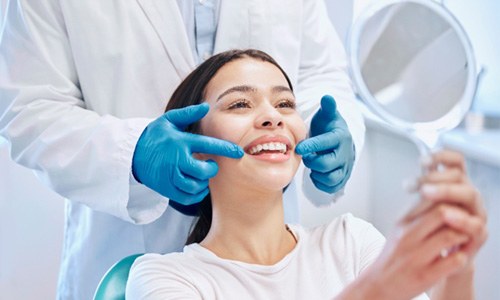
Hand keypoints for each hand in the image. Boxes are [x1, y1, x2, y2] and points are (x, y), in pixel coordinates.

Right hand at [132, 103, 242, 204]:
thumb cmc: (154, 135)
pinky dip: (196, 194)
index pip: (208, 145)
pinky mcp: (165, 188)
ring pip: (195, 186)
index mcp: (180, 142)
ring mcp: (169, 176)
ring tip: (202, 175)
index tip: (238, 153)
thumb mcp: (168, 120)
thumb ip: (188, 114)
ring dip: (204, 183)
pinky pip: (186, 197)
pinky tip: (197, 186)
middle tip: (210, 165)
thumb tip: (206, 107)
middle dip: (212, 169)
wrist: (131, 153)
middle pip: (203, 171)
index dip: (225, 149)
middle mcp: (175, 160)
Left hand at [295, 95, 354, 193]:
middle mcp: (345, 154)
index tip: (299, 147)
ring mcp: (345, 167)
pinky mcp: (342, 178)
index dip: (311, 146)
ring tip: (312, 164)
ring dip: (317, 173)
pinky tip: (315, 173)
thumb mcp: (328, 115)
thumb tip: (327, 97)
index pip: (326, 143)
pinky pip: (332, 187)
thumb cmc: (330, 127)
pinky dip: (321, 183)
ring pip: (331, 178)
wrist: (340, 140)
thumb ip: (327, 107)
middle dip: (312, 161)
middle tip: (306, 156)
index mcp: (340, 137)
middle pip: (327, 164)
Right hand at [342, 150, 486, 299]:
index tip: (455, 207)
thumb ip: (418, 214)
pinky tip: (458, 257)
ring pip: (450, 235)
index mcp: (402, 223)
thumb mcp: (400, 230)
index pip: (429, 198)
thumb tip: (440, 196)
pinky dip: (461, 257)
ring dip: (463, 236)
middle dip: (459, 215)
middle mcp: (407, 237)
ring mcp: (416, 257)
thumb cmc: (394, 255)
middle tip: (464, 221)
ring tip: (462, 239)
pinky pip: (454, 261)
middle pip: (442, 212)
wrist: (379, 284)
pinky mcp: (426, 276)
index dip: (448, 199)